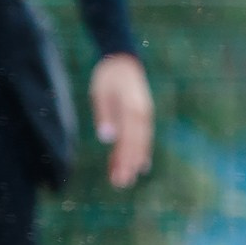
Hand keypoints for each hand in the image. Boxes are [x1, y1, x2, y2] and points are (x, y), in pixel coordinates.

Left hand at [91, 53, 153, 187]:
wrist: (123, 60)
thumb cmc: (109, 76)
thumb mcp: (101, 91)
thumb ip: (105, 114)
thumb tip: (107, 138)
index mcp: (132, 109)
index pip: (129, 139)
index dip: (125, 159)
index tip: (119, 175)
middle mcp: (142, 115)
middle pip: (137, 144)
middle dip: (129, 165)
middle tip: (121, 184)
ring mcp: (144, 116)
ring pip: (140, 143)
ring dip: (133, 161)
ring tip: (125, 180)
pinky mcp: (141, 117)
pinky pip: (141, 137)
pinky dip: (139, 152)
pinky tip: (138, 166)